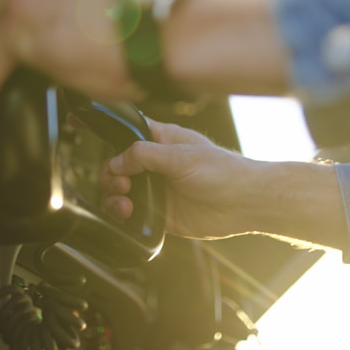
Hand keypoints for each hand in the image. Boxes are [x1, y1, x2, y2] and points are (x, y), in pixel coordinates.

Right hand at [103, 120, 261, 239]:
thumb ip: (145, 155)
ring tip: (125, 204)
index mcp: (163, 141)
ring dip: (114, 197)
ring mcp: (158, 189)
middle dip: (111, 175)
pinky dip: (124, 216)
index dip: (112, 139)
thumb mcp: (181, 157)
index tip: (104, 148)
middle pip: (118, 166)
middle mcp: (157, 164)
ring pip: (122, 192)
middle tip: (121, 184)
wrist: (244, 203)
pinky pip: (133, 215)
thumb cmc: (223, 172)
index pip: (128, 133)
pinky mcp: (161, 213)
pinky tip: (129, 215)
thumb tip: (116, 162)